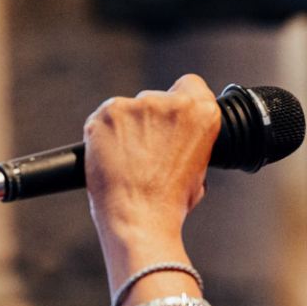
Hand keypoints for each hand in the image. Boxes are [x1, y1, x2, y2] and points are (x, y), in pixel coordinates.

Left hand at [84, 75, 221, 266]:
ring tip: (128, 160)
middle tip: (147, 151)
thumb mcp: (199, 169)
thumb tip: (175, 135)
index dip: (180, 102)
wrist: (139, 220)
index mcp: (201, 113)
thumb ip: (191, 140)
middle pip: (157, 97)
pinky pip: (106, 117)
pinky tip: (112, 157)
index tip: (171, 120)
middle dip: (151, 119)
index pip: (190, 85)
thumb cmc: (169, 203)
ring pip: (130, 108)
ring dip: (127, 126)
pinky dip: (105, 133)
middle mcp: (170, 103)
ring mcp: (136, 106)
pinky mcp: (107, 113)